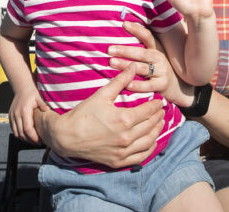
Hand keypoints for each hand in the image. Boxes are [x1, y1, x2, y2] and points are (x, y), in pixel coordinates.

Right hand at [10, 89, 47, 143]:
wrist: (21, 87)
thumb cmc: (32, 93)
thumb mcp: (39, 98)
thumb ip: (43, 104)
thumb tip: (48, 110)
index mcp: (24, 111)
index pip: (28, 129)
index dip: (33, 137)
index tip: (40, 140)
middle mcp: (16, 114)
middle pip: (22, 133)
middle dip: (30, 140)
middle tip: (38, 143)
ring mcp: (12, 116)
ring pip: (16, 133)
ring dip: (24, 139)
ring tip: (33, 140)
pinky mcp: (10, 116)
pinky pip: (13, 129)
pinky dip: (19, 134)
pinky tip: (27, 135)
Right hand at [36, 66, 163, 168]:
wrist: (67, 137)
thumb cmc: (84, 114)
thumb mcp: (102, 94)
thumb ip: (120, 80)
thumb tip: (133, 67)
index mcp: (124, 119)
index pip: (148, 111)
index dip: (156, 105)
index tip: (159, 101)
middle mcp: (126, 137)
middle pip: (151, 125)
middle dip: (158, 116)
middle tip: (161, 110)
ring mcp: (123, 151)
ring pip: (149, 141)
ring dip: (157, 132)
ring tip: (160, 123)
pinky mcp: (118, 162)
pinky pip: (140, 157)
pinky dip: (149, 148)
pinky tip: (151, 141)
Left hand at [109, 21, 191, 106]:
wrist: (178, 87)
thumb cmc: (159, 68)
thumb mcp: (154, 55)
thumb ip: (142, 47)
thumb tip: (124, 29)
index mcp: (156, 48)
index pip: (147, 36)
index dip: (137, 29)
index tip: (124, 24)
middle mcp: (160, 58)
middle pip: (141, 53)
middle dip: (125, 50)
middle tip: (110, 49)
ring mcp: (162, 71)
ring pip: (142, 68)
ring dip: (126, 65)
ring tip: (112, 63)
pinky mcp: (162, 84)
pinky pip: (148, 85)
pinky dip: (137, 85)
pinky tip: (127, 83)